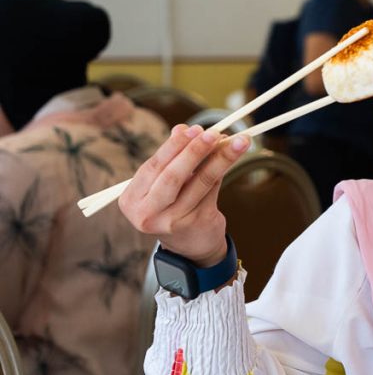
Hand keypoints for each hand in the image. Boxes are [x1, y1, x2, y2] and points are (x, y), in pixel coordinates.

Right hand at [118, 124, 249, 265]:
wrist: (189, 246)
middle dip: (195, 151)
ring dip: (220, 159)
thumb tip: (182, 128)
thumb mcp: (162, 185)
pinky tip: (231, 157)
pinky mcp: (198, 223)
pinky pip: (213, 190)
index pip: (153, 167)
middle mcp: (149, 214)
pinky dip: (222, 170)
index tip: (192, 128)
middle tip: (213, 133)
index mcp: (132, 201)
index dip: (173, 146)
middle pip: (173, 177)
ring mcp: (174, 221)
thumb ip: (170, 160)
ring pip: (200, 182)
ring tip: (237, 142)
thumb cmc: (172, 206)